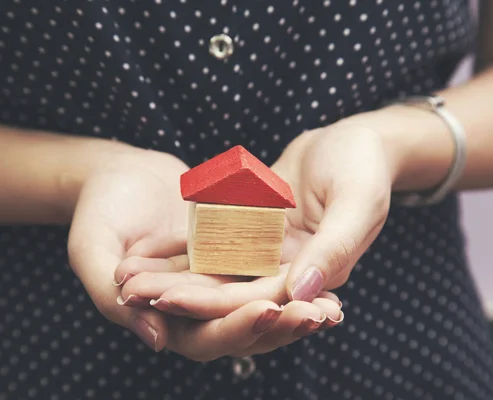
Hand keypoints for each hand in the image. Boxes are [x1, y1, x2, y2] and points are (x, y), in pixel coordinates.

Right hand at [66, 144, 338, 361]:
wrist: (118, 173)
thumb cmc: (98, 211)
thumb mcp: (91, 250)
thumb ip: (109, 299)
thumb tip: (158, 342)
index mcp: (161, 318)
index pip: (204, 339)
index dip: (236, 329)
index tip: (267, 312)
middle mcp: (194, 310)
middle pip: (243, 330)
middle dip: (280, 324)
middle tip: (318, 316)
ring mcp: (216, 285)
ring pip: (262, 305)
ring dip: (296, 308)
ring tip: (334, 306)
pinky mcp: (232, 258)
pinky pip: (266, 271)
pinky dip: (293, 275)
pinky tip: (323, 272)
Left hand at [119, 118, 397, 317]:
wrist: (356, 140)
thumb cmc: (364, 167)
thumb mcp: (357, 203)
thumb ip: (334, 248)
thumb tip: (301, 292)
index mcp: (315, 276)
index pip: (256, 300)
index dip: (211, 303)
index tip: (165, 301)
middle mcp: (287, 272)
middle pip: (226, 292)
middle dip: (180, 295)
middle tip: (132, 293)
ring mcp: (268, 253)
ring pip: (214, 272)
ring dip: (173, 277)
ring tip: (129, 276)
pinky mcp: (254, 232)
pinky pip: (214, 244)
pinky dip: (184, 248)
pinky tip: (148, 248)